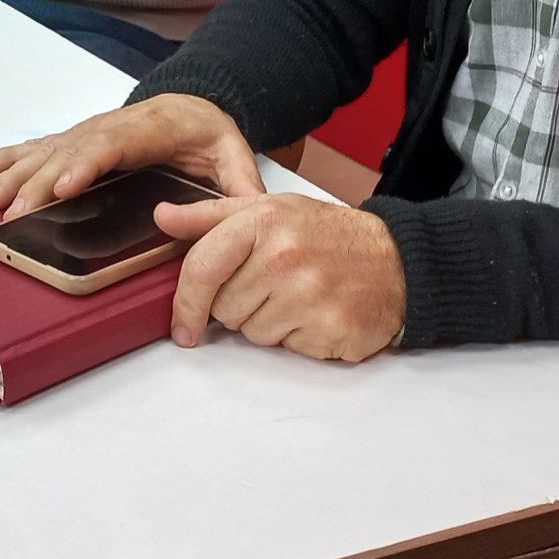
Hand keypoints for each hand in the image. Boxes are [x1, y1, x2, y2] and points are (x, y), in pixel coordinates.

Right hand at [0, 95, 264, 216]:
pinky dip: (8, 160)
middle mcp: (109, 127)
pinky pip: (36, 149)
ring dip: (15, 175)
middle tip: (15, 213)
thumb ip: (242, 185)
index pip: (112, 145)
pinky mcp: (74, 143)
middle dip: (38, 184)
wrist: (192, 102)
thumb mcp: (234, 154)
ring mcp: (87, 134)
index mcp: (148, 129)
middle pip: (68, 154)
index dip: (85, 165)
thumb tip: (249, 214)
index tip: (64, 187)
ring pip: (45, 152)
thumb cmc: (207, 131)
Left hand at [154, 193, 404, 362]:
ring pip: (253, 333)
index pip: (203, 267)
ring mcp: (310, 296)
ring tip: (296, 294)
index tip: (182, 326)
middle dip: (239, 303)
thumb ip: (209, 215)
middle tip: (271, 283)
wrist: (396, 260)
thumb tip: (162, 216)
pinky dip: (297, 336)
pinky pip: (288, 348)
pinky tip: (316, 312)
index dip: (185, 302)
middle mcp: (285, 258)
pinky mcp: (330, 330)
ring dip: (268, 322)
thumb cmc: (326, 234)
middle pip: (224, 308)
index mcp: (263, 222)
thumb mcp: (268, 210)